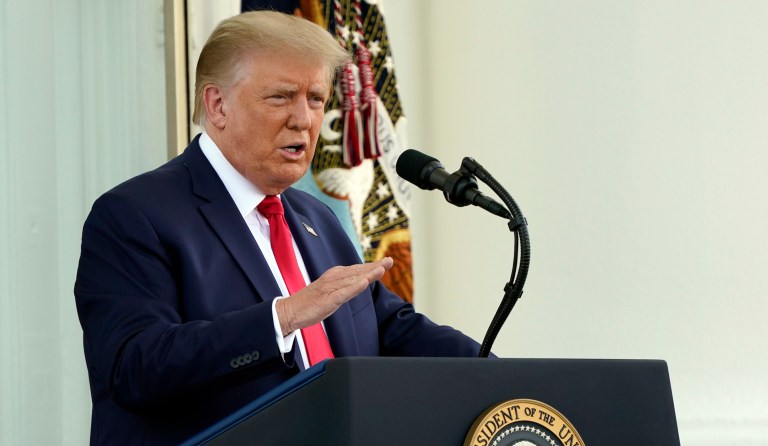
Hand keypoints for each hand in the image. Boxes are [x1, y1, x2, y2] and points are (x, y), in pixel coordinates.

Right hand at [275, 257, 393, 335]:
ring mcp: (330, 288)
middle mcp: (333, 278)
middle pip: (358, 271)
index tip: (386, 262)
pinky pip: (344, 292)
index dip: (372, 266)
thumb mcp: (330, 292)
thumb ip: (344, 287)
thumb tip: (359, 282)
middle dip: (375, 266)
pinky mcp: (327, 299)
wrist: (290, 310)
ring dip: (368, 273)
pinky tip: (365, 283)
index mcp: (334, 276)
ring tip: (382, 268)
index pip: (357, 270)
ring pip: (353, 279)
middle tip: (390, 260)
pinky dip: (355, 287)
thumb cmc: (310, 303)